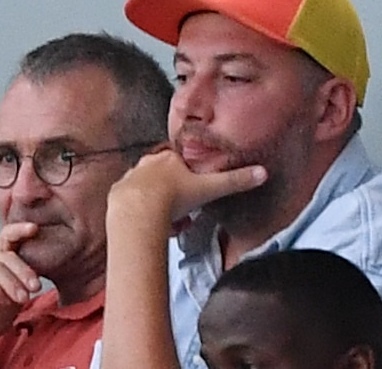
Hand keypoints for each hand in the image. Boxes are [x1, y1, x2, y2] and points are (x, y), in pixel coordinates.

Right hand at [0, 222, 45, 364]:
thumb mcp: (15, 295)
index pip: (7, 236)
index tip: (35, 228)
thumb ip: (24, 279)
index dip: (20, 230)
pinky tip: (3, 301)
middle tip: (35, 288)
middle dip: (23, 272)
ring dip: (11, 284)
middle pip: (5, 255)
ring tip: (22, 299)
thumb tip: (45, 265)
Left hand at [106, 149, 268, 234]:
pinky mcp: (117, 193)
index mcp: (169, 158)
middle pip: (162, 174)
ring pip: (146, 187)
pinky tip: (145, 223)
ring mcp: (130, 177)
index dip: (189, 178)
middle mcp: (147, 162)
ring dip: (155, 201)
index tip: (193, 192)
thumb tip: (263, 172)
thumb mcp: (209, 190)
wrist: (138, 213)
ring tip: (165, 222)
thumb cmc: (175, 198)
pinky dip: (137, 210)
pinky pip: (129, 200)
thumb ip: (235, 181)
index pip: (181, 162)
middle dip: (172, 190)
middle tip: (181, 211)